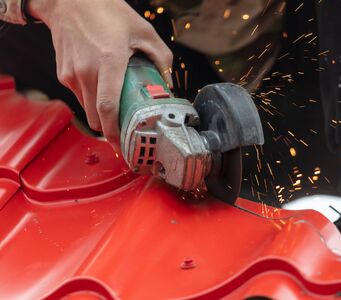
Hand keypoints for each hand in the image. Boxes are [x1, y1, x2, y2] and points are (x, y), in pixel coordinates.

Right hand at [28, 0, 172, 150]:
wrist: (69, 0)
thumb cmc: (107, 12)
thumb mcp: (143, 31)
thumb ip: (162, 58)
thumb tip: (167, 83)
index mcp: (109, 62)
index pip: (108, 108)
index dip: (114, 131)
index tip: (122, 145)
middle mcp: (87, 71)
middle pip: (96, 117)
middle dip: (110, 128)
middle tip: (125, 129)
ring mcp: (71, 74)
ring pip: (86, 110)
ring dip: (101, 115)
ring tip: (116, 106)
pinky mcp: (63, 74)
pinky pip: (79, 97)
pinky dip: (91, 100)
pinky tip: (102, 87)